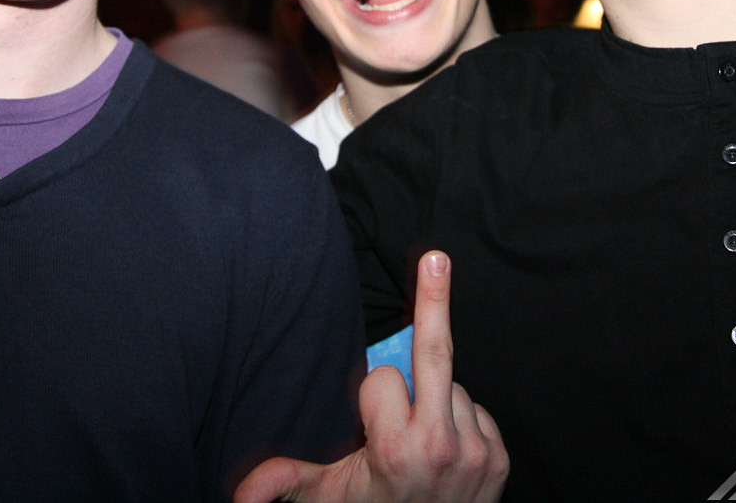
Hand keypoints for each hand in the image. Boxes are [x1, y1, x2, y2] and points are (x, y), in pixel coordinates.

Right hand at [234, 251, 507, 502]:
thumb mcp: (325, 497)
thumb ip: (284, 480)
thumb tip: (237, 493)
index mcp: (394, 448)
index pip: (383, 378)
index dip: (371, 396)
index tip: (367, 426)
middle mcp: (439, 446)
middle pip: (434, 354)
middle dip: (434, 301)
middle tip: (437, 257)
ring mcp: (475, 451)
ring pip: (453, 389)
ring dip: (436, 402)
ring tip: (420, 446)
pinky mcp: (498, 458)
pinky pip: (478, 412)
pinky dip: (461, 420)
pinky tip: (446, 450)